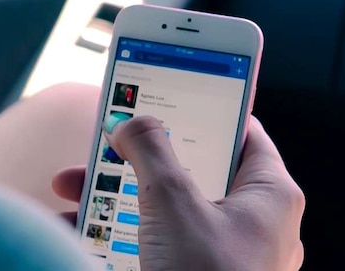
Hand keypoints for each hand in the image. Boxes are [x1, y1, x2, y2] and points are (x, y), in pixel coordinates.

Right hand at [53, 116, 304, 270]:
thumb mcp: (172, 200)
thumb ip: (150, 149)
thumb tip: (132, 123)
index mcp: (270, 195)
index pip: (242, 130)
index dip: (203, 107)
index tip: (167, 91)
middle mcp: (254, 223)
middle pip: (195, 169)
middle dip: (141, 156)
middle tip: (108, 141)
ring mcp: (226, 255)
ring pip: (170, 207)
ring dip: (120, 195)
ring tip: (74, 185)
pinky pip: (159, 243)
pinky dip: (121, 232)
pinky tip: (77, 228)